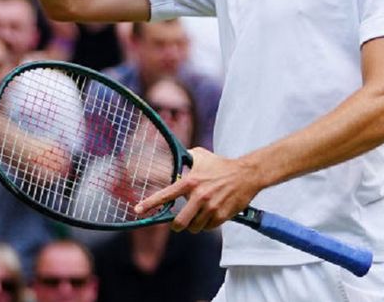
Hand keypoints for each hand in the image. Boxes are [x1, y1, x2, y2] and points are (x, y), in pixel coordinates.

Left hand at [134, 148, 262, 232]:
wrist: (245, 174)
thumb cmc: (221, 165)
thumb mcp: (200, 156)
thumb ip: (185, 158)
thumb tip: (174, 159)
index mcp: (190, 182)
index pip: (166, 195)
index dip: (150, 203)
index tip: (138, 210)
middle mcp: (198, 196)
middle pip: (179, 222)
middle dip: (177, 225)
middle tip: (179, 223)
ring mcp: (211, 207)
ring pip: (194, 227)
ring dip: (195, 224)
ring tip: (201, 213)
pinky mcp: (221, 216)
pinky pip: (208, 227)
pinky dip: (207, 224)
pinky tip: (212, 213)